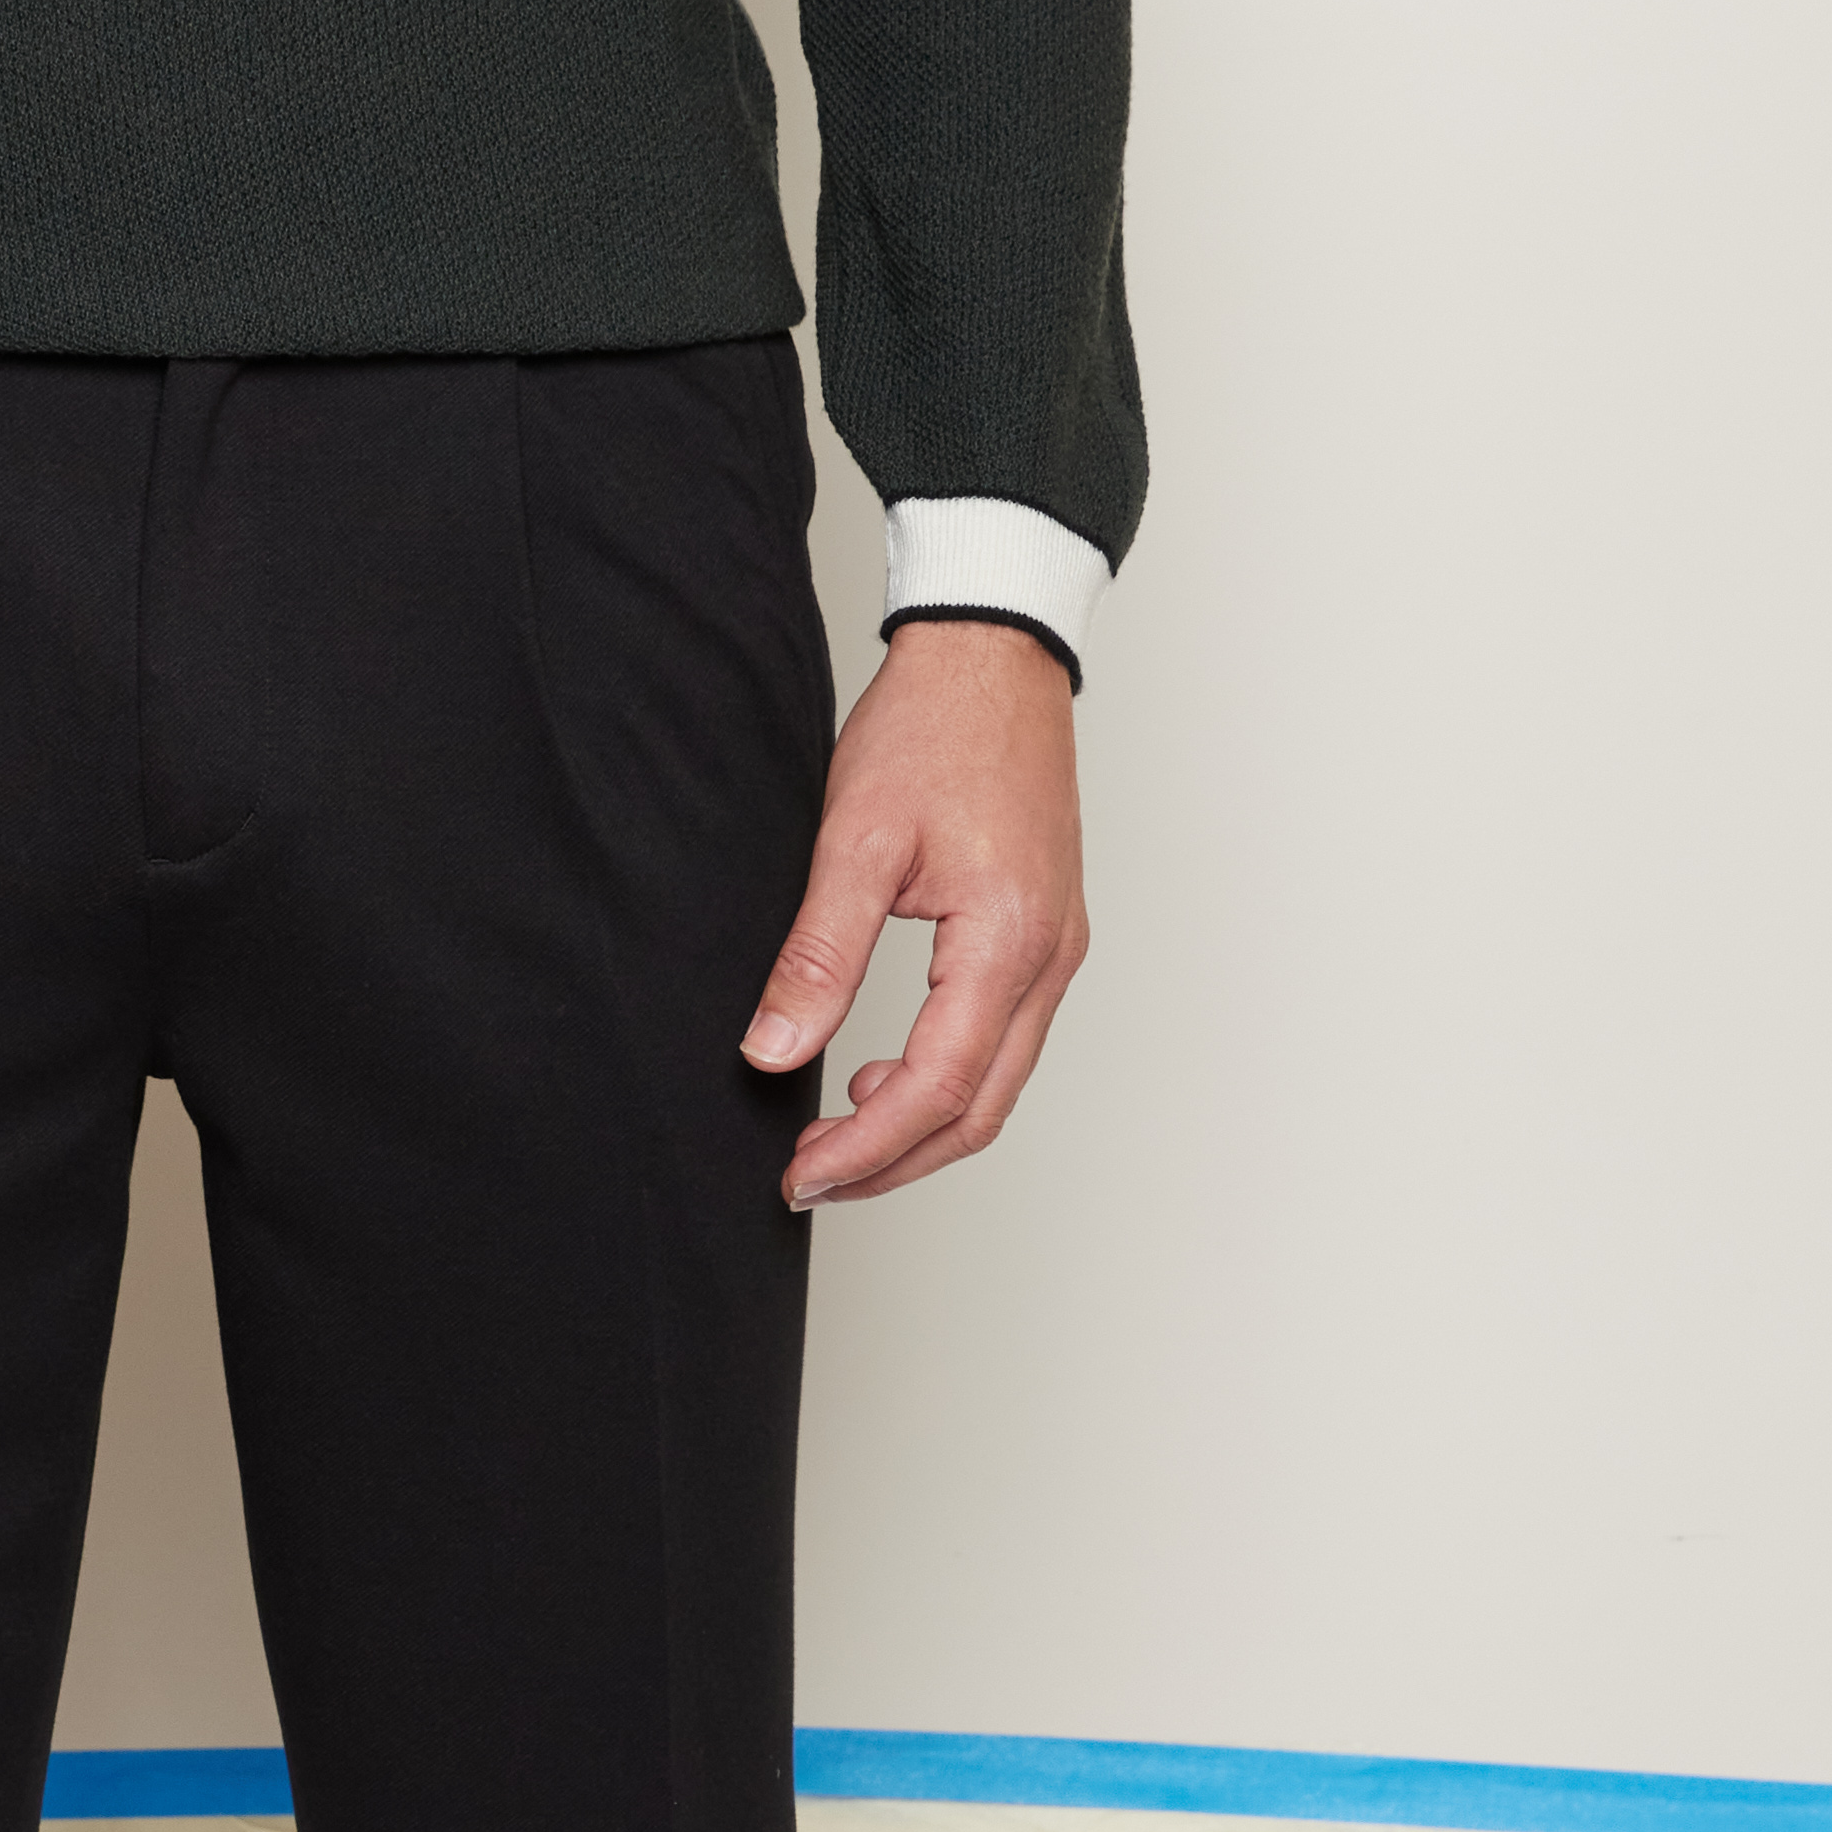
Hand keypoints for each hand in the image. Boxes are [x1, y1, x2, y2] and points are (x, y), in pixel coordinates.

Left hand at [743, 619, 1086, 1206]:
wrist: (993, 655)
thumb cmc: (932, 728)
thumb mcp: (855, 841)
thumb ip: (818, 955)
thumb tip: (773, 1051)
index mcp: (1007, 941)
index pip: (936, 1090)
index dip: (864, 1150)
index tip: (799, 1175)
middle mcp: (1050, 958)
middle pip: (978, 1111)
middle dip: (892, 1161)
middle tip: (809, 1177)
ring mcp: (1058, 950)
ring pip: (997, 1085)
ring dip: (919, 1126)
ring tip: (835, 1135)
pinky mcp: (1047, 936)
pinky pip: (1004, 1041)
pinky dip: (945, 1079)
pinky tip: (881, 1072)